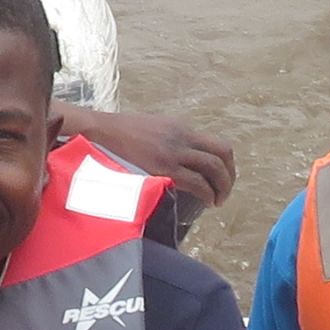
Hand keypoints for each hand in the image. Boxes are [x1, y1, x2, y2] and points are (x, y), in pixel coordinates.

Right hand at [65, 105, 236, 213]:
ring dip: (221, 187)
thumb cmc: (121, 134)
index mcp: (182, 128)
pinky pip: (196, 182)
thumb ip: (171, 141)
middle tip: (225, 192)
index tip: (224, 178)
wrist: (100, 132)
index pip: (218, 144)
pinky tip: (206, 201)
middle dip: (229, 177)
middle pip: (222, 154)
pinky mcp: (164, 168)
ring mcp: (174, 152)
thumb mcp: (153, 129)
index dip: (228, 164)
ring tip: (218, 201)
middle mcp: (183, 137)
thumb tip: (181, 158)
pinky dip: (207, 193)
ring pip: (213, 168)